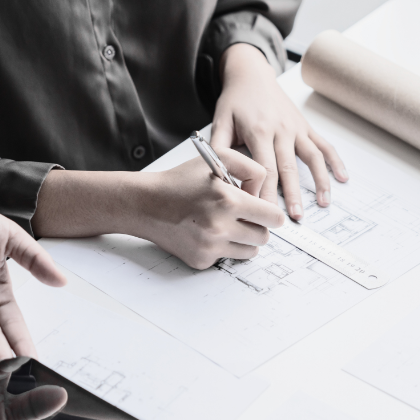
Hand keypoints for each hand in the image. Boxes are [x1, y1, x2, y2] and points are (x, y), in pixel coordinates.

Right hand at [133, 150, 285, 268]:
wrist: (146, 204)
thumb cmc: (180, 181)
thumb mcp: (217, 159)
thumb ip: (251, 169)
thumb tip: (264, 194)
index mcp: (228, 201)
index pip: (273, 217)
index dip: (272, 213)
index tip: (266, 212)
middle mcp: (220, 227)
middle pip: (263, 237)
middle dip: (258, 226)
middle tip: (244, 217)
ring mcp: (210, 247)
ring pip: (249, 252)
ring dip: (244, 239)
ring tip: (228, 224)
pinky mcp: (200, 260)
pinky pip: (226, 258)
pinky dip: (222, 248)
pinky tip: (207, 233)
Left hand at [211, 43, 348, 220]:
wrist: (252, 75)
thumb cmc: (234, 101)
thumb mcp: (220, 122)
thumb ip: (219, 150)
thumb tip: (219, 178)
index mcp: (259, 131)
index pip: (264, 169)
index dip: (265, 192)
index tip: (265, 212)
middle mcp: (281, 130)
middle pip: (288, 168)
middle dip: (293, 195)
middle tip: (296, 218)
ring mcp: (297, 128)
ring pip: (312, 158)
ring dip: (320, 182)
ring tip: (324, 204)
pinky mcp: (306, 127)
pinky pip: (324, 145)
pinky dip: (335, 162)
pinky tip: (342, 178)